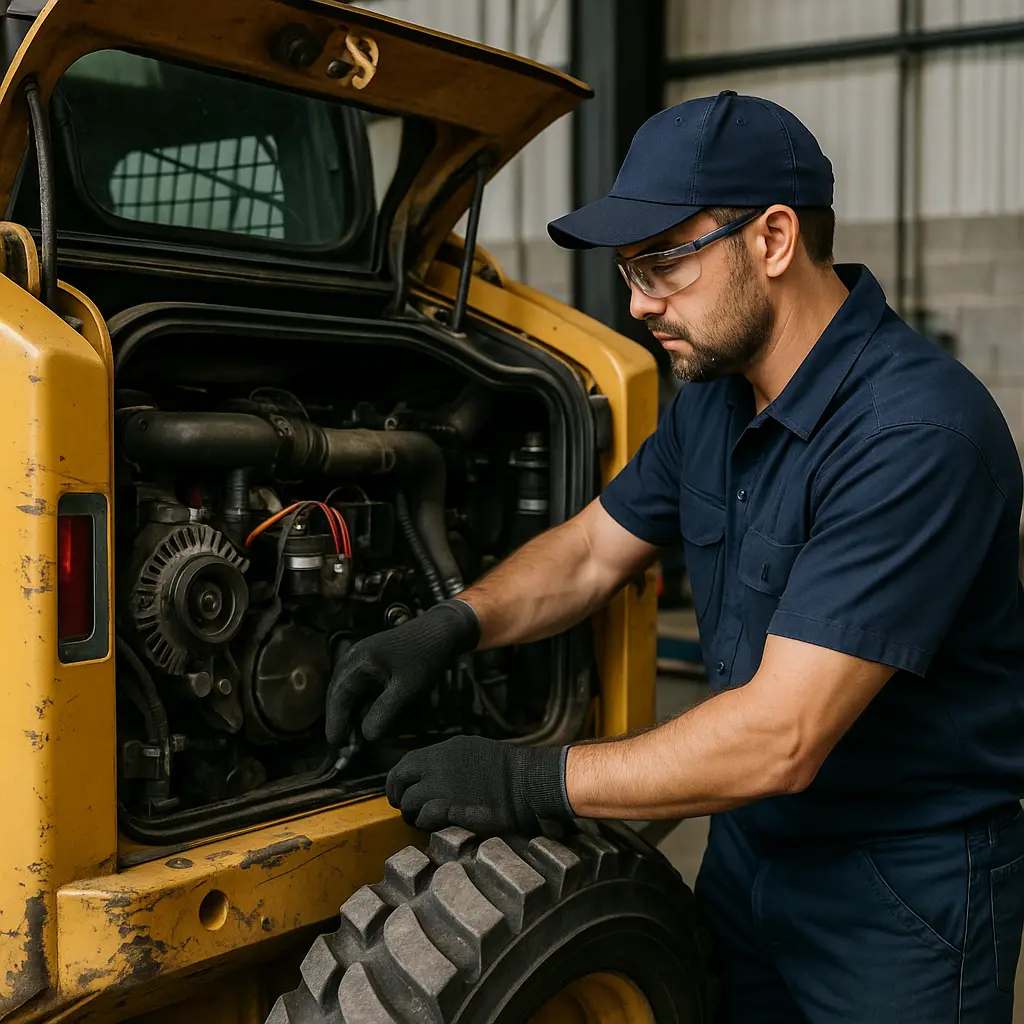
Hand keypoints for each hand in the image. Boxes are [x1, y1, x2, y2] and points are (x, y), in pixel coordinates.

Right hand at [325, 600, 479, 743]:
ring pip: (349, 688)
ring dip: (350, 709)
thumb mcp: (406, 689)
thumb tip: (367, 737)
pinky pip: (359, 682)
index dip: (335, 722)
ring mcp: (362, 655)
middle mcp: (354, 656)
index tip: (335, 743)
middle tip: (344, 743)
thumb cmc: (426, 656)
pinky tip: (367, 712)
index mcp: (358, 661)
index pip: (338, 697)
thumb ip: (384, 713)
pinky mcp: (373, 658)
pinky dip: (360, 699)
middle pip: (339, 692)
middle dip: (340, 717)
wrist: (443, 629)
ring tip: (354, 733)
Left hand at [385, 734, 572, 834]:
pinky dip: (427, 824)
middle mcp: (439, 765)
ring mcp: (443, 786)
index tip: (399, 791)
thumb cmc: (507, 770)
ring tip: (423, 821)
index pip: (406, 763)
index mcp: (445, 750)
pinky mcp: (451, 808)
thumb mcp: (473, 752)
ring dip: (412, 814)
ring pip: (409, 802)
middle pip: (400, 781)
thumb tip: (431, 774)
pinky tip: (438, 826)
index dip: (398, 779)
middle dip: (398, 797)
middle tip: (405, 809)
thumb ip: (449, 761)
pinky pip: (425, 817)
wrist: (527, 783)